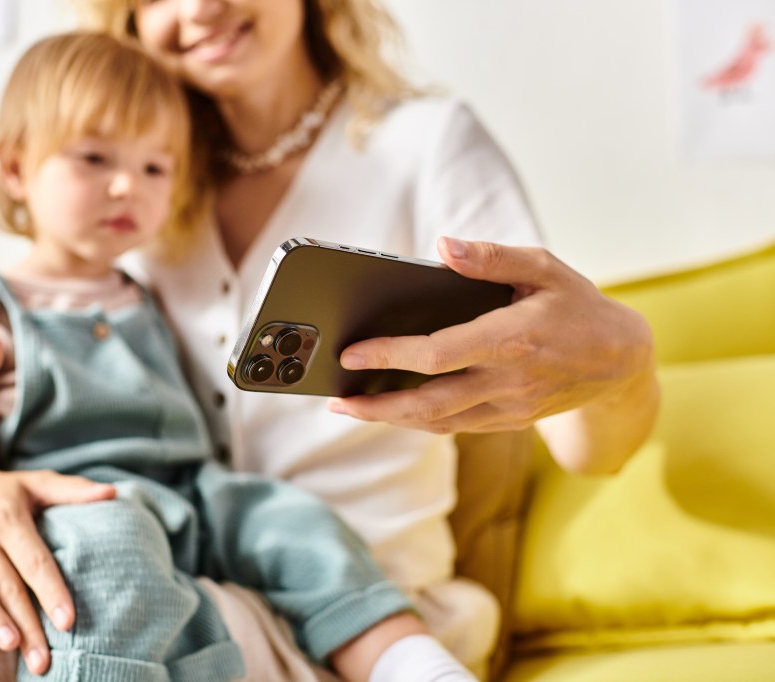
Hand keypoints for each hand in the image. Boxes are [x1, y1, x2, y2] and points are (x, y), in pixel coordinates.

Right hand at [0, 430, 115, 674]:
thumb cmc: (6, 489)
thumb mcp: (39, 483)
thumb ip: (74, 491)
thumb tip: (113, 492)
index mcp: (11, 519)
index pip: (36, 561)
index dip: (51, 591)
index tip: (68, 621)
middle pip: (8, 585)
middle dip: (26, 623)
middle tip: (43, 657)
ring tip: (10, 646)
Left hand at [329, 237, 656, 470]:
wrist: (622, 362)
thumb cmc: (578, 306)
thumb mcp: (545, 268)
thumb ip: (493, 257)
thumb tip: (443, 247)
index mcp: (513, 339)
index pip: (438, 353)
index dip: (390, 354)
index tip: (352, 350)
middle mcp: (508, 381)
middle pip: (429, 403)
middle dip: (377, 406)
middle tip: (335, 399)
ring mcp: (509, 408)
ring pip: (438, 422)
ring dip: (390, 418)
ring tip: (350, 406)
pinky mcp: (509, 422)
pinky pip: (455, 425)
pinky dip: (419, 420)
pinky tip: (391, 410)